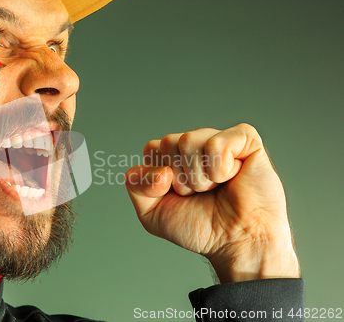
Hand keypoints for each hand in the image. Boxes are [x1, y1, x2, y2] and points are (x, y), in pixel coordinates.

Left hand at [125, 124, 299, 282]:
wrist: (237, 243)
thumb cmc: (201, 227)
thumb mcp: (152, 213)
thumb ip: (136, 185)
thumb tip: (160, 169)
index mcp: (175, 157)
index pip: (152, 149)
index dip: (159, 178)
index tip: (177, 195)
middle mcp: (196, 144)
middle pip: (168, 143)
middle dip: (180, 178)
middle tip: (200, 193)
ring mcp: (220, 139)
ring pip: (188, 140)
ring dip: (200, 177)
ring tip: (216, 187)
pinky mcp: (245, 140)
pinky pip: (217, 143)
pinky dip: (221, 169)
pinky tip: (232, 177)